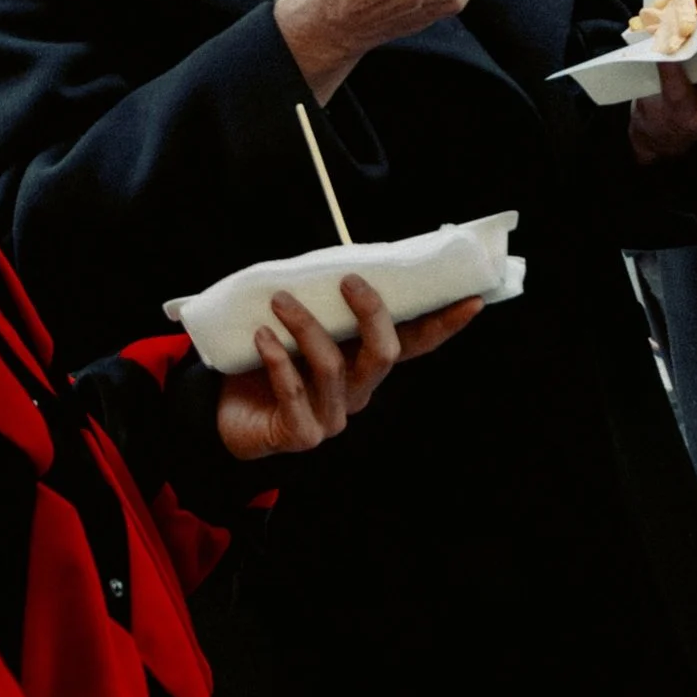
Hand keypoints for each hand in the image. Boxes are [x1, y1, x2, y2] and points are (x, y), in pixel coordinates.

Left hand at [215, 278, 481, 460]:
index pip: (416, 344)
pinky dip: (277, 359)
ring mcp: (332, 418)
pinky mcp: (300, 435)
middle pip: (384, 354)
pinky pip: (294, 391)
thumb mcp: (303, 331)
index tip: (472, 299)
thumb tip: (337, 261)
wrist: (225, 416)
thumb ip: (326, 308)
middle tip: (347, 279)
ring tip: (279, 300)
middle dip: (372, 313)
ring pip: (333, 366)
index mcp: (366, 366)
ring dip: (306, 326)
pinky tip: (262, 337)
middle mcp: (358, 393)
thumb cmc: (268, 363)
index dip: (444, 324)